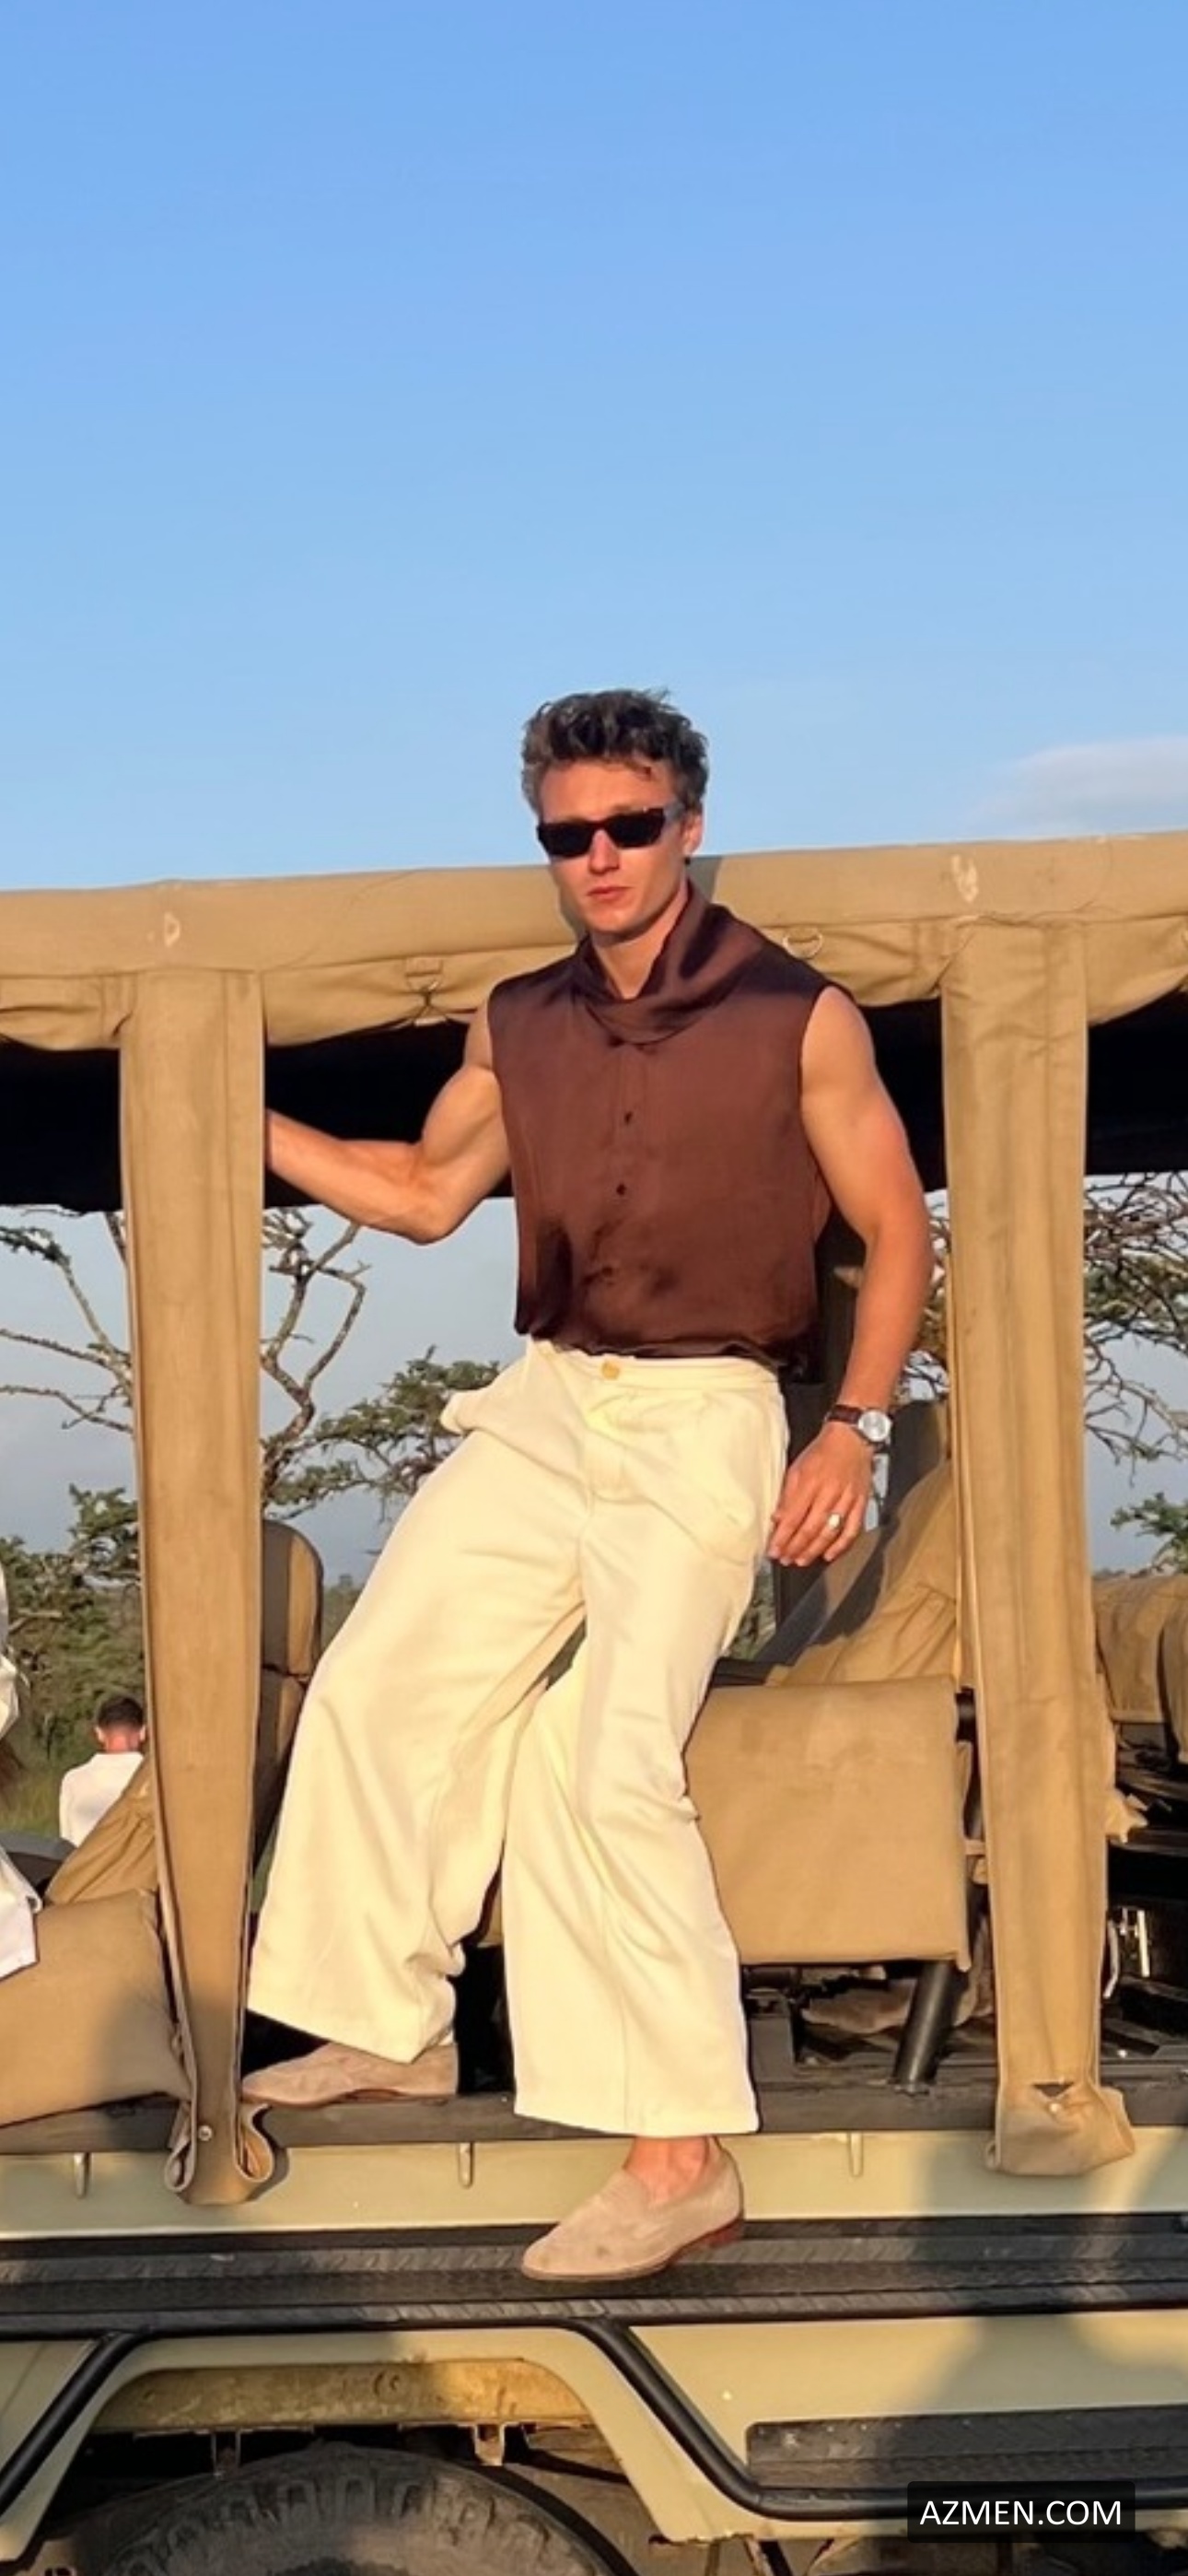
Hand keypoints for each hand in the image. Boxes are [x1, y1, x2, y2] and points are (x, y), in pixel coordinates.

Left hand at [767, 1422, 874, 1566]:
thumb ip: (787, 1495)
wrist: (852, 1439)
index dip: (782, 1538)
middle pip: (810, 1528)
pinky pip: (852, 1530)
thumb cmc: (823, 1452)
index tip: (773, 1550)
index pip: (793, 1517)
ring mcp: (847, 1499)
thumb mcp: (797, 1468)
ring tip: (801, 1560)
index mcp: (810, 1482)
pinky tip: (829, 1555)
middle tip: (784, 1558)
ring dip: (813, 1550)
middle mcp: (829, 1493)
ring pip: (829, 1532)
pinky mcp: (860, 1503)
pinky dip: (841, 1546)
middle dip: (795, 1547)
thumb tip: (777, 1519)